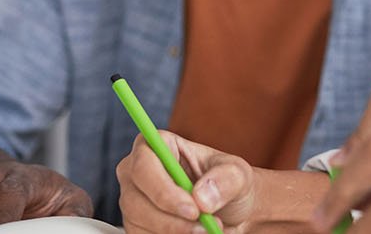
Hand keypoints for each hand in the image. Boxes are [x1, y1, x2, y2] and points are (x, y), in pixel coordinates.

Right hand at [116, 130, 256, 232]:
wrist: (227, 211)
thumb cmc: (227, 184)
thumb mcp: (238, 174)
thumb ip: (225, 179)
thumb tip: (201, 196)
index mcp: (156, 146)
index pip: (144, 165)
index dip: (164, 191)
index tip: (193, 210)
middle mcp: (136, 172)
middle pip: (134, 200)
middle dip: (172, 220)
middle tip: (206, 228)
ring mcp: (132, 200)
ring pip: (137, 223)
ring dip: (174, 233)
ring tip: (206, 230)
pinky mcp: (134, 225)